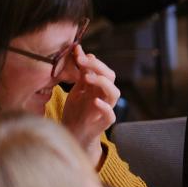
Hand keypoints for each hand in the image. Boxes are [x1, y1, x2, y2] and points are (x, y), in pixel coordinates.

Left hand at [61, 45, 120, 166]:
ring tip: (88, 78)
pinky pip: (110, 115)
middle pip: (110, 77)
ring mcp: (106, 109)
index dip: (93, 61)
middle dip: (97, 67)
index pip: (103, 69)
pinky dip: (105, 107)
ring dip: (103, 83)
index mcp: (99, 87)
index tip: (78, 53)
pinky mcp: (104, 123)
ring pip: (114, 94)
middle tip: (81, 62)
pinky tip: (95, 101)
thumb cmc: (76, 111)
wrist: (73, 134)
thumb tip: (82, 52)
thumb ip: (82, 74)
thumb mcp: (77, 89)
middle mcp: (104, 96)